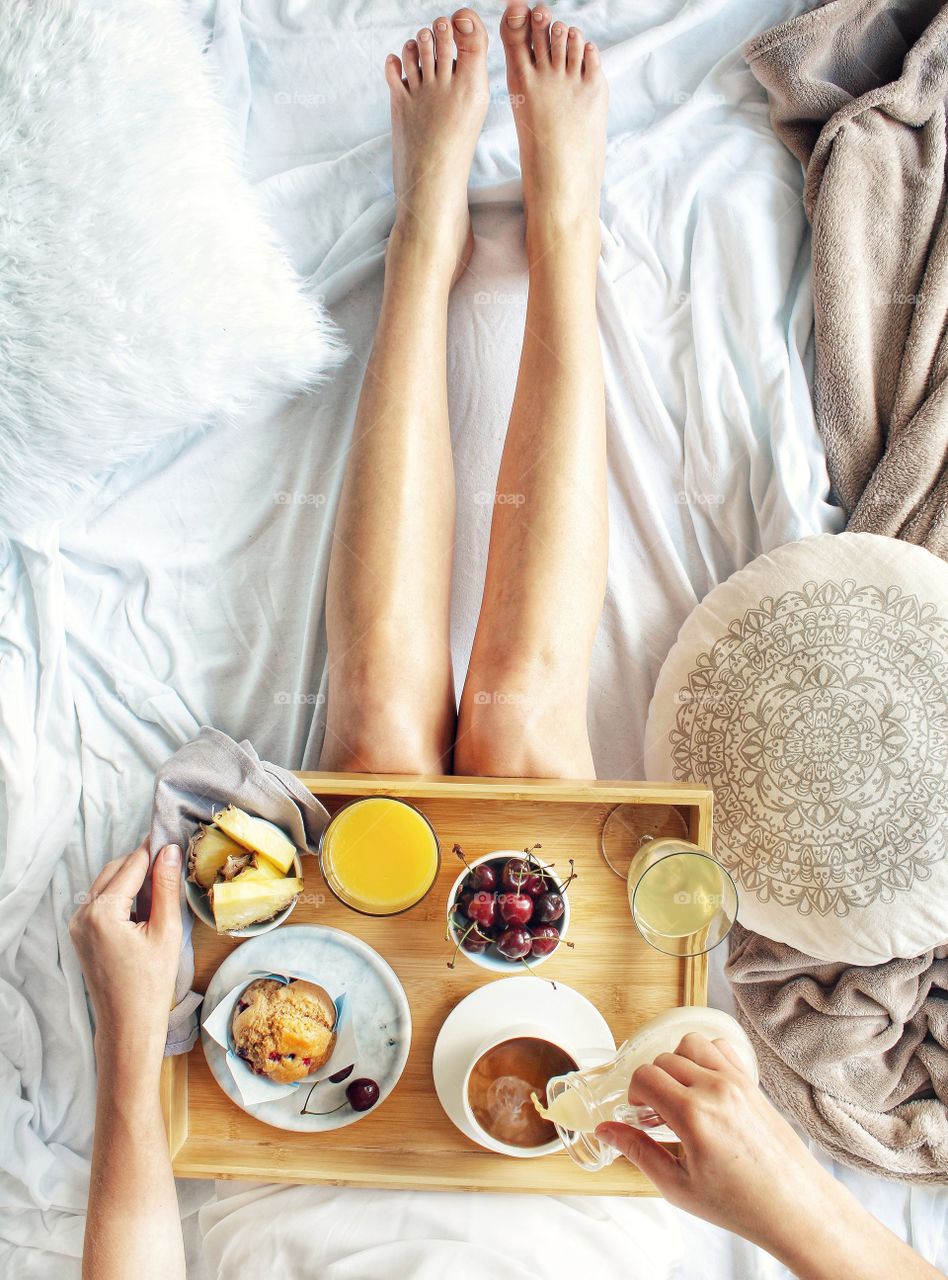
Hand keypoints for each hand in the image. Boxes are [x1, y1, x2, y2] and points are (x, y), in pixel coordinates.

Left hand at [69, 842, 181, 1063]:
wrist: (128, 1025)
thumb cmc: (151, 984)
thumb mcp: (166, 931)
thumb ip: (166, 887)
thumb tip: (169, 850)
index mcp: (102, 912)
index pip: (131, 865)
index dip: (154, 850)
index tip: (174, 838)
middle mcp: (82, 914)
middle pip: (115, 870)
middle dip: (142, 863)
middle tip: (172, 863)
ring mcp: (77, 925)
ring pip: (106, 884)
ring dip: (131, 879)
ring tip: (161, 888)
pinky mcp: (80, 935)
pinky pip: (100, 902)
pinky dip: (121, 896)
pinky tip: (144, 908)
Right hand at [595, 1034, 844, 1258]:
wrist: (796, 1208)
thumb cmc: (742, 1205)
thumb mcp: (678, 1188)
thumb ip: (638, 1152)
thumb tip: (606, 1131)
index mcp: (694, 1115)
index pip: (645, 1076)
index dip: (633, 1092)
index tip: (639, 1113)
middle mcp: (716, 1090)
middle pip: (664, 1058)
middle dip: (652, 1081)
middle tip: (657, 1113)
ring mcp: (738, 1082)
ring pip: (691, 1044)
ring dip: (677, 1063)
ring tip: (680, 1095)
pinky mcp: (753, 1083)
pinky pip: (721, 1048)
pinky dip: (705, 1057)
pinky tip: (705, 1087)